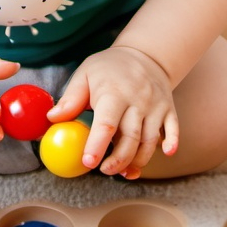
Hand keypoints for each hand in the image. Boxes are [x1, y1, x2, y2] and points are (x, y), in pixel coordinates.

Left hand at [49, 46, 179, 178]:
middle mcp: (138, 100)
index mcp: (114, 93)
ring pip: (150, 140)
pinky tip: (166, 153)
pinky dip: (172, 142)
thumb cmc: (108, 68)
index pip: (106, 123)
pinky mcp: (169, 110)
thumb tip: (52, 119)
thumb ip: (70, 98)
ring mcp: (156, 106)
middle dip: (119, 159)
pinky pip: (174, 129)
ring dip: (139, 160)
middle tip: (105, 171)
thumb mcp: (85, 73)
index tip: (88, 163)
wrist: (145, 54)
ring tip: (124, 172)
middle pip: (131, 137)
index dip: (97, 145)